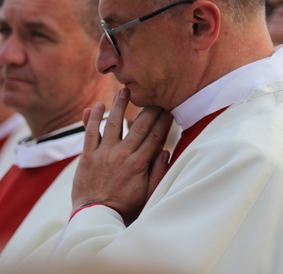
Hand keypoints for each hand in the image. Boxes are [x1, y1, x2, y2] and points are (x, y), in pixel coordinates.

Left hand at [72, 88, 172, 224]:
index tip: (170, 108)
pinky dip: (92, 119)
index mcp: (139, 164)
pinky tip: (96, 106)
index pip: (156, 136)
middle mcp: (122, 155)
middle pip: (139, 126)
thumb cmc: (125, 208)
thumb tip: (166, 151)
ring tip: (124, 90)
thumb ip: (158, 171)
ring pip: (113, 124)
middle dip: (149, 109)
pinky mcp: (86, 157)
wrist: (95, 219)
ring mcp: (103, 155)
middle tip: (155, 95)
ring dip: (119, 105)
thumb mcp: (149, 193)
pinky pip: (89, 133)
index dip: (164, 120)